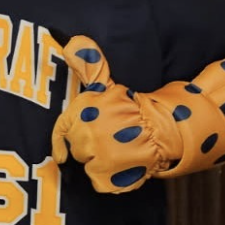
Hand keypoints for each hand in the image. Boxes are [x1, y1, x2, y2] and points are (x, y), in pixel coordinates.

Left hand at [51, 36, 180, 192]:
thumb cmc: (131, 108)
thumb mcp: (106, 84)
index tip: (62, 153)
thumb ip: (87, 64)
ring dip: (101, 160)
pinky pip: (99, 182)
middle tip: (110, 137)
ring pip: (87, 165)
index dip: (61, 142)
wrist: (163, 129)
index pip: (61, 131)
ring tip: (118, 148)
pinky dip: (110, 178)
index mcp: (82, 114)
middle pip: (76, 149)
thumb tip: (72, 42)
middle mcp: (86, 137)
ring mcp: (96, 159)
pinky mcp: (107, 178)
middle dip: (90, 144)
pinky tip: (123, 163)